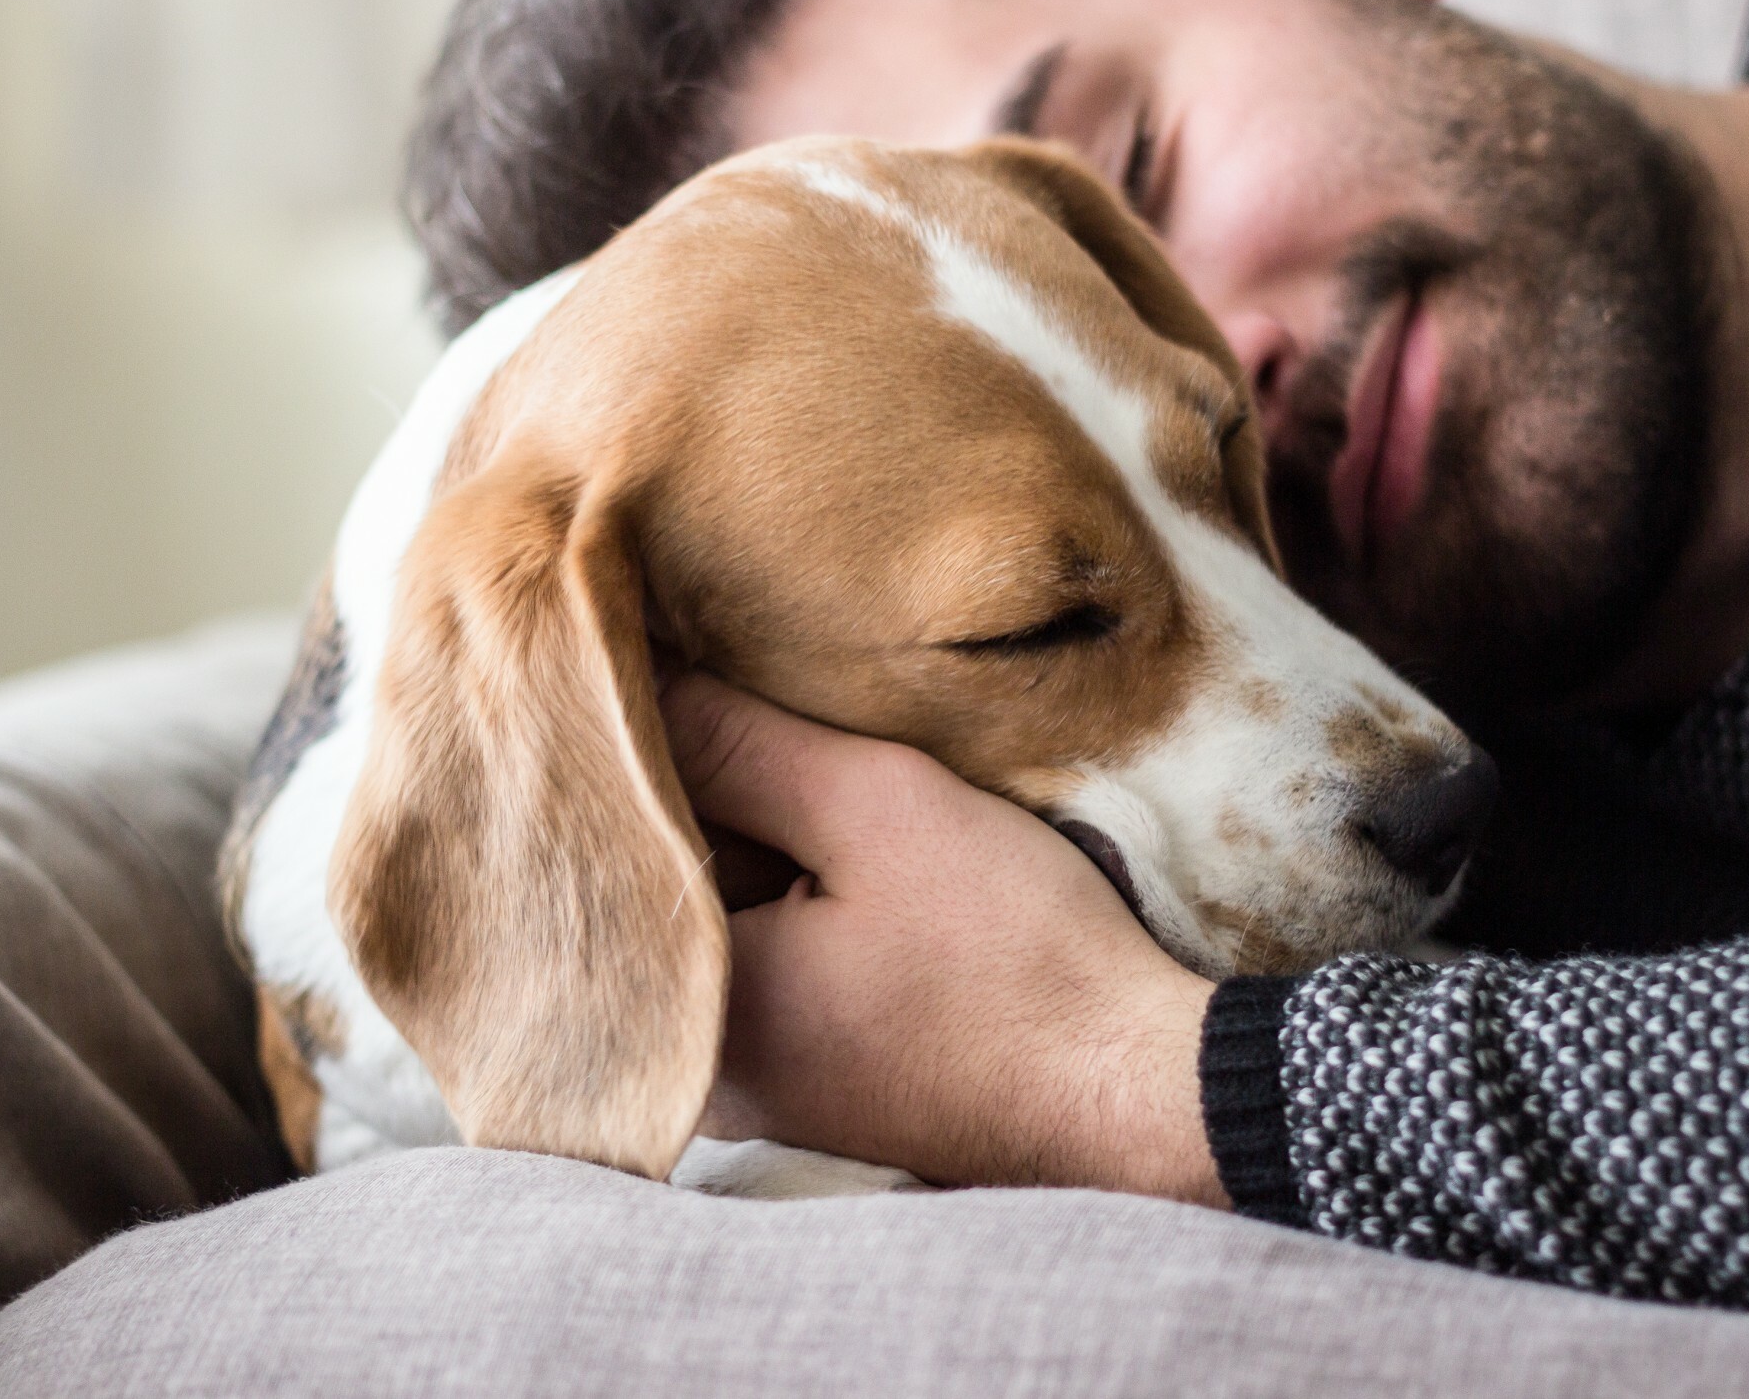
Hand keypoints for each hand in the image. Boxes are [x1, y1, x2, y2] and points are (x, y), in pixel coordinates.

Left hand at [660, 673, 1226, 1205]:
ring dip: (749, 841)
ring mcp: (754, 1087)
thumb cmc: (1015, 960)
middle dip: (694, 790)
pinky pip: (763, 961)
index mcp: (685, 1009)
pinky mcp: (812, 1084)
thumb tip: (618, 671)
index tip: (662, 655)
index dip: (637, 736)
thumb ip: (738, 742)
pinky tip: (841, 846)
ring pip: (716, 917)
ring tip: (799, 757)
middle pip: (657, 882)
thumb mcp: (876, 811)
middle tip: (736, 694)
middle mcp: (694, 1069)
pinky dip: (786, 898)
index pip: (611, 836)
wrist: (1137, 1093)